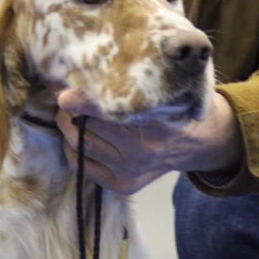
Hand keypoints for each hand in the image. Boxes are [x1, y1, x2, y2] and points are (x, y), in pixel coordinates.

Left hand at [55, 89, 242, 193]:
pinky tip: (79, 136)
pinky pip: (81, 165)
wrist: (195, 143)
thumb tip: (86, 73)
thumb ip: (131, 83)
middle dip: (70, 108)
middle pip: (87, 125)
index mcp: (156, 120)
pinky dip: (72, 149)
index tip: (63, 94)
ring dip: (68, 126)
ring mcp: (131, 169)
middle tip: (67, 97)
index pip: (109, 110)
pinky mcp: (123, 185)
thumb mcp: (163, 88)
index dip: (83, 101)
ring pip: (80, 144)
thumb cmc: (173, 105)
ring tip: (70, 114)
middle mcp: (143, 148)